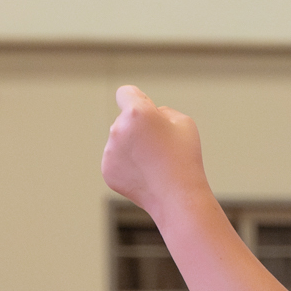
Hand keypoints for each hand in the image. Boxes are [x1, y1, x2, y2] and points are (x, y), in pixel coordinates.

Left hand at [102, 86, 210, 214]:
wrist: (177, 196)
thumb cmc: (184, 157)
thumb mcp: (183, 122)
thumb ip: (161, 111)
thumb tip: (147, 115)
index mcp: (137, 112)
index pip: (125, 93)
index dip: (135, 98)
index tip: (141, 108)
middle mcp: (117, 129)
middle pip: (124, 120)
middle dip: (138, 128)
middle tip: (159, 147)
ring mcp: (109, 151)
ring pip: (120, 141)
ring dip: (132, 148)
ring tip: (153, 163)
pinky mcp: (107, 170)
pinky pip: (116, 160)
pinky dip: (128, 166)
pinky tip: (145, 175)